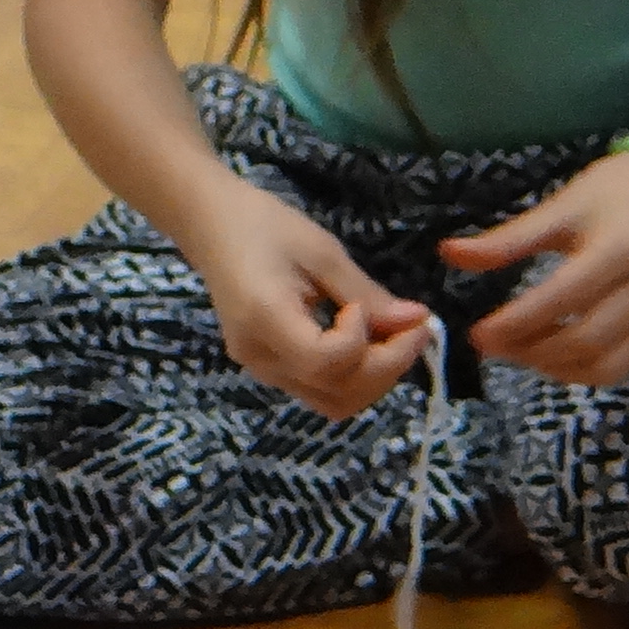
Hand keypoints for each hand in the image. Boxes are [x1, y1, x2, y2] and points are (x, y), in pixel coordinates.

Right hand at [185, 188, 431, 418]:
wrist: (211, 227)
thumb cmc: (265, 226)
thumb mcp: (322, 251)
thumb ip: (368, 294)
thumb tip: (417, 320)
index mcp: (265, 321)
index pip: (325, 362)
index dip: (362, 340)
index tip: (366, 305)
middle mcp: (261, 358)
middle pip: (336, 394)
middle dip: (386, 367)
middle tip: (414, 328)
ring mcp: (261, 370)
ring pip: (332, 402)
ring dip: (373, 378)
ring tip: (394, 338)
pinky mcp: (268, 370)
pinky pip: (320, 390)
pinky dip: (353, 376)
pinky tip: (368, 343)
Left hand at [440, 147, 628, 387]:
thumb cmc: (612, 192)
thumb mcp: (559, 208)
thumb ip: (507, 239)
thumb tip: (447, 254)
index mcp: (623, 248)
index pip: (564, 298)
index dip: (517, 322)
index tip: (477, 332)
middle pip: (585, 339)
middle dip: (531, 349)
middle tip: (489, 344)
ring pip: (603, 364)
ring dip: (553, 366)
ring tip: (516, 350)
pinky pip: (618, 367)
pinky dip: (579, 371)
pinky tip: (549, 355)